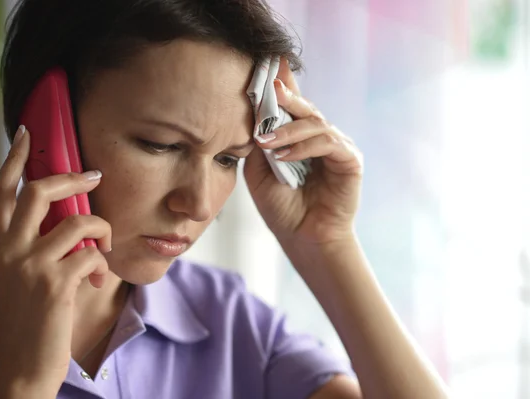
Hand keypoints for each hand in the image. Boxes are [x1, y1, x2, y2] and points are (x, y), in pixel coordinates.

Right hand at [0, 126, 111, 393]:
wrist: (24, 364)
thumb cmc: (28, 319)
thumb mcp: (16, 276)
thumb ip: (29, 244)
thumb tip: (65, 215)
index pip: (2, 191)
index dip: (15, 158)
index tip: (28, 133)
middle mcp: (9, 250)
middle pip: (40, 191)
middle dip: (73, 177)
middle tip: (94, 176)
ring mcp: (31, 266)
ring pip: (79, 221)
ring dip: (102, 230)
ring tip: (103, 247)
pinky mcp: (55, 284)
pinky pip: (92, 253)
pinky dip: (103, 263)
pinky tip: (99, 280)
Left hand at [244, 59, 362, 245]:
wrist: (303, 238)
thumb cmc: (282, 208)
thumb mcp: (260, 172)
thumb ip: (260, 144)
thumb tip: (254, 114)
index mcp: (300, 138)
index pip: (292, 106)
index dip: (282, 85)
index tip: (266, 66)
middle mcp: (320, 137)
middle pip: (304, 106)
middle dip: (284, 96)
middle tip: (267, 89)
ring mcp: (337, 147)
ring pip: (315, 122)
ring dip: (287, 130)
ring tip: (266, 142)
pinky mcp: (350, 160)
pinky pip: (327, 142)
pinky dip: (304, 147)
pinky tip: (284, 157)